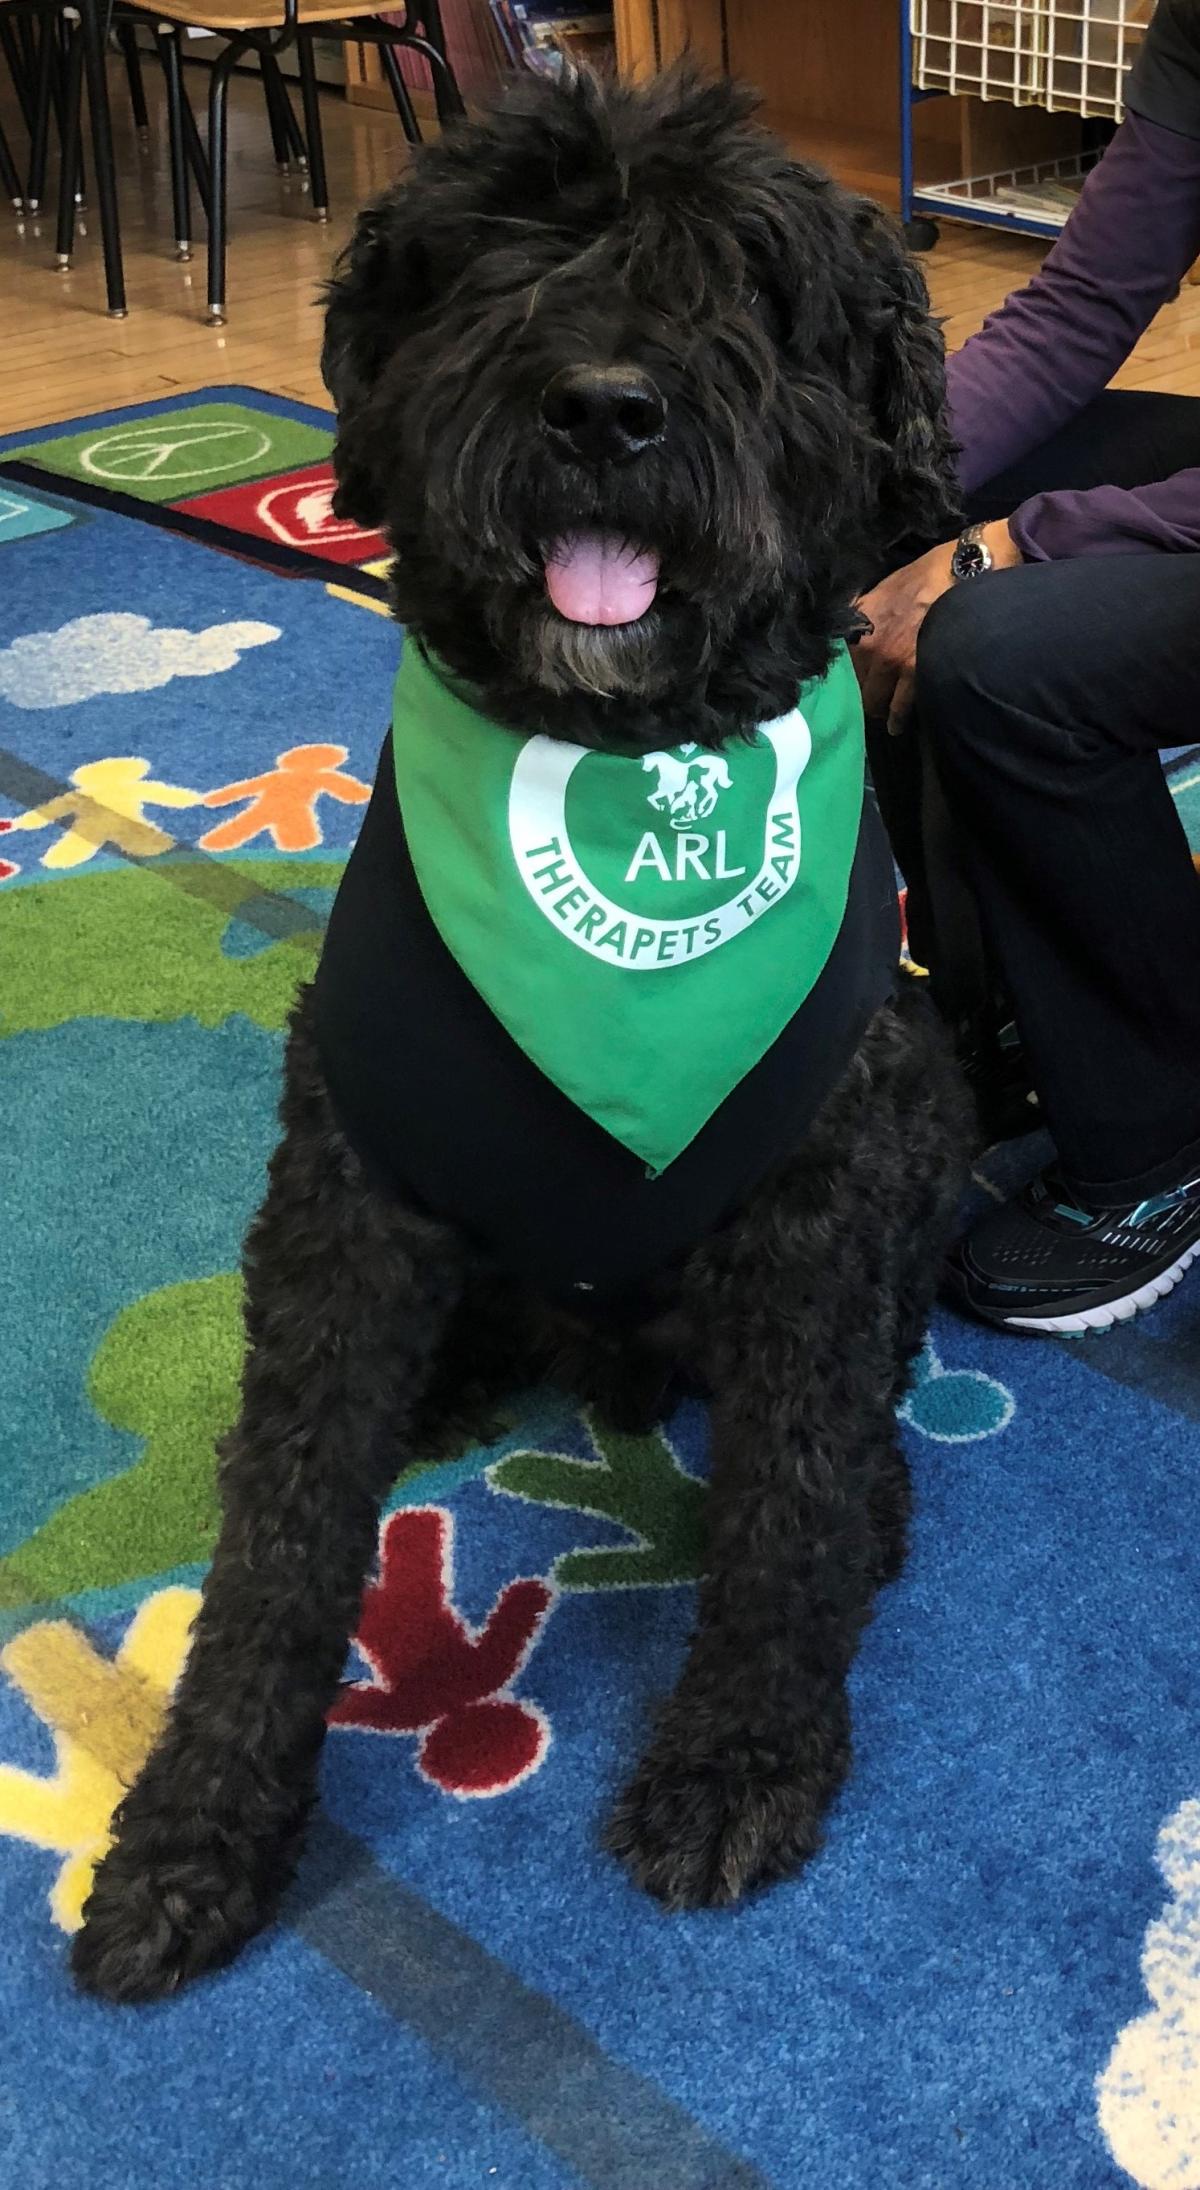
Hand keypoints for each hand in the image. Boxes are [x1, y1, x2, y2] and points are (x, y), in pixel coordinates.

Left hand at [853, 519, 1020, 735]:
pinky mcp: (916, 673)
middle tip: (865, 700)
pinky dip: (897, 718)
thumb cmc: (931, 571)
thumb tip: (858, 626)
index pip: (840, 657)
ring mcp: (891, 661)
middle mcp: (870, 643)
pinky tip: (895, 726)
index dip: (842, 671)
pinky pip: (900, 706)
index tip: (844, 681)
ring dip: (877, 708)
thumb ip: (869, 609)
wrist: (966, 571)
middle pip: (854, 682)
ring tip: (880, 716)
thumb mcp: (888, 584)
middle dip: (859, 692)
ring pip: (873, 699)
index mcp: (860, 619)